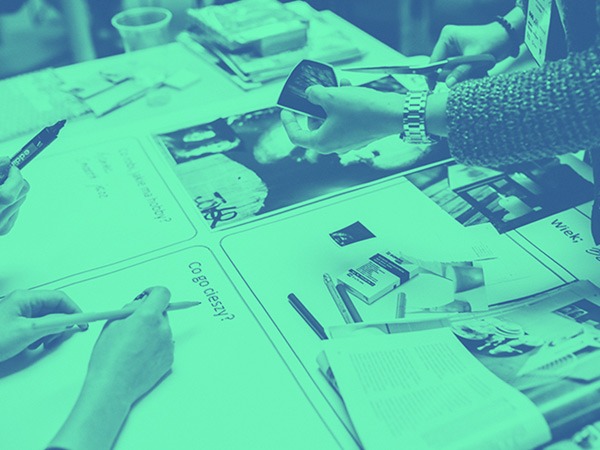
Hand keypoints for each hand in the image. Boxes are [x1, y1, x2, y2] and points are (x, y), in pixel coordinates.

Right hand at [0, 157, 28, 234]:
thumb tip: (6, 160)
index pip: (14, 188)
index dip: (15, 175)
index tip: (11, 168)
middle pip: (22, 193)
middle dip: (16, 181)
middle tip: (6, 174)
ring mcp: (1, 225)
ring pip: (20, 201)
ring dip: (13, 192)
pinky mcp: (4, 229)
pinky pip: (15, 211)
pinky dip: (9, 203)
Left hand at [0, 290, 84, 361]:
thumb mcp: (26, 332)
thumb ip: (52, 324)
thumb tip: (70, 321)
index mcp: (25, 298)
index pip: (59, 298)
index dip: (73, 310)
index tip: (83, 321)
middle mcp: (22, 304)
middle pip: (53, 309)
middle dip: (60, 324)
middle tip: (61, 336)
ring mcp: (18, 315)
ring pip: (45, 320)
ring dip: (49, 332)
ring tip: (42, 343)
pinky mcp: (15, 326)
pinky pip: (36, 328)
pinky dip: (40, 337)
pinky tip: (33, 346)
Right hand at [84, 286, 173, 405]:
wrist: (113, 387)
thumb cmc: (108, 358)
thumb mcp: (112, 324)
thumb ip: (130, 309)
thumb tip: (140, 304)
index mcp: (148, 316)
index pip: (163, 293)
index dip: (154, 293)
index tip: (147, 296)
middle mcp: (162, 329)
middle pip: (162, 312)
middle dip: (150, 314)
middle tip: (133, 325)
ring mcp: (168, 345)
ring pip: (162, 329)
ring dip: (152, 331)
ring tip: (133, 346)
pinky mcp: (169, 359)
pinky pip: (164, 345)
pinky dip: (155, 346)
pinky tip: (139, 356)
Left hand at [281, 84, 403, 154]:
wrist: (392, 114)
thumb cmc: (362, 110)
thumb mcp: (331, 96)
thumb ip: (314, 94)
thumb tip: (310, 94)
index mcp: (322, 142)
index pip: (296, 136)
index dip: (288, 122)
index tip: (286, 112)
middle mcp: (334, 146)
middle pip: (314, 126)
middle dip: (315, 107)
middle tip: (317, 93)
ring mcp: (347, 142)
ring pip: (331, 120)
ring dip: (331, 103)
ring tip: (337, 86)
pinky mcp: (358, 135)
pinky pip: (344, 120)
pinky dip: (343, 107)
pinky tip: (348, 90)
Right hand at [431, 22, 510, 86]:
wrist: (507, 37)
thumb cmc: (492, 40)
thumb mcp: (475, 58)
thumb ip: (460, 72)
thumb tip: (448, 84)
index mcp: (447, 37)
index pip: (434, 60)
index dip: (434, 74)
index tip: (433, 86)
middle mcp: (448, 42)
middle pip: (441, 66)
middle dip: (452, 75)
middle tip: (464, 78)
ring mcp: (454, 49)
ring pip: (450, 70)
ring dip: (460, 75)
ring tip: (474, 73)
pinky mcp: (461, 55)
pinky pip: (457, 69)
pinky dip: (465, 74)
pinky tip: (475, 72)